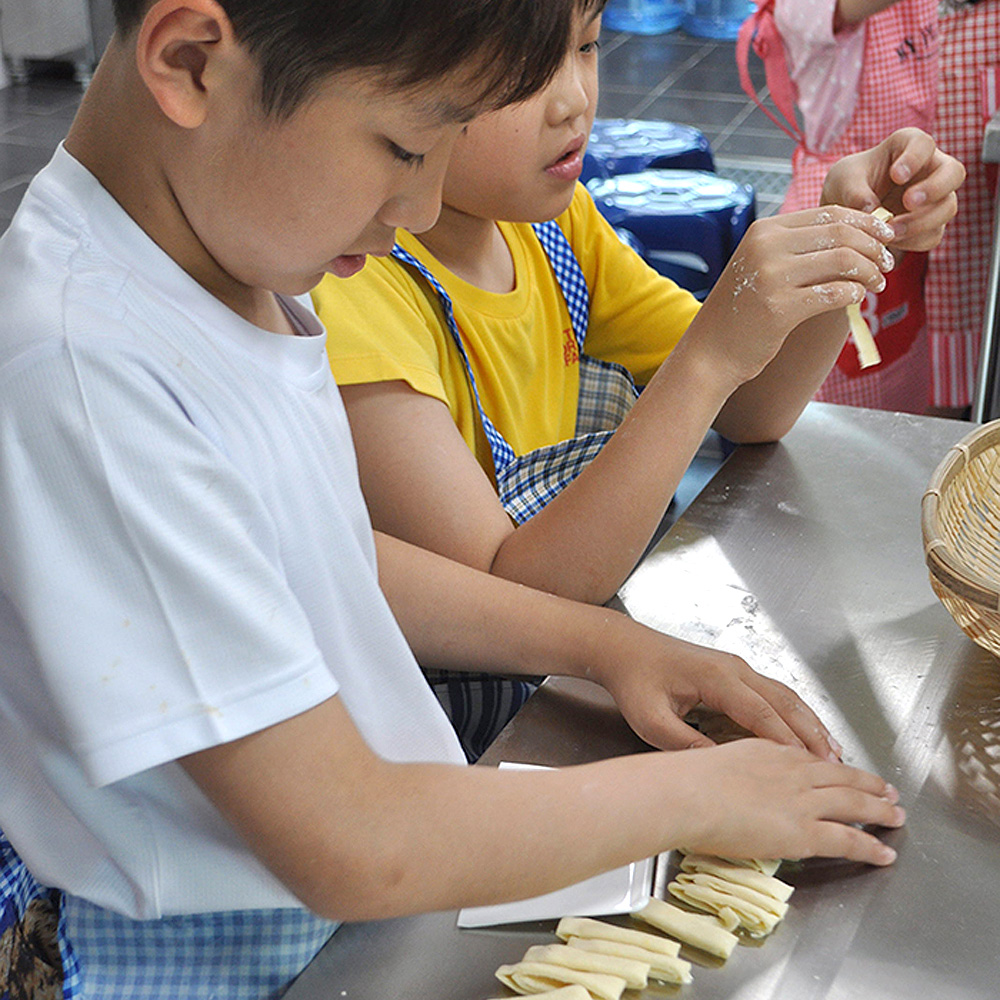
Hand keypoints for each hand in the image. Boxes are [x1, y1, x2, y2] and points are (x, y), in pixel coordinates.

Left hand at [594, 619, 842, 761]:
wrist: (623, 648)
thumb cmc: (634, 681)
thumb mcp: (651, 721)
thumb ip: (685, 744)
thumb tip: (719, 768)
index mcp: (717, 678)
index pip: (762, 713)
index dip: (788, 742)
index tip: (812, 767)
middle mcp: (734, 669)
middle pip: (785, 702)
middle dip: (812, 733)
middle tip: (836, 764)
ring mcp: (736, 668)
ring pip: (784, 695)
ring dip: (809, 722)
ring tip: (833, 752)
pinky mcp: (733, 672)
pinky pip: (773, 693)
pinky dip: (794, 713)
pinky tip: (805, 731)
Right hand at [654, 739, 904, 865]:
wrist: (688, 792)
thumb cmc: (685, 782)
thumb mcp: (711, 762)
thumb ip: (730, 772)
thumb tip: (725, 785)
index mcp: (767, 751)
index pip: (808, 758)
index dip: (830, 765)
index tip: (841, 768)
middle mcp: (791, 771)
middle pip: (840, 775)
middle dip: (867, 782)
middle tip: (887, 789)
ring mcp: (801, 800)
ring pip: (853, 802)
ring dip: (879, 809)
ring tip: (896, 815)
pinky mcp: (805, 830)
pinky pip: (848, 838)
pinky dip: (870, 845)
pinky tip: (885, 853)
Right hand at [684, 205, 894, 386]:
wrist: (709, 353)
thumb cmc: (740, 313)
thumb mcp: (762, 267)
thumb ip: (797, 248)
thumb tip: (854, 236)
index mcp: (764, 230)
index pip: (829, 213)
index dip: (865, 223)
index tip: (884, 238)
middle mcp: (766, 247)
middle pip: (840, 233)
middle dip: (874, 247)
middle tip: (887, 263)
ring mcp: (771, 277)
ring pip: (843, 260)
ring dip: (870, 271)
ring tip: (877, 283)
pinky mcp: (779, 308)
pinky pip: (834, 293)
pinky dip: (854, 294)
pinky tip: (856, 299)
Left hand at [821, 127, 964, 251]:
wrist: (847, 212)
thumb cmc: (848, 185)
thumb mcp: (843, 182)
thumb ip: (855, 192)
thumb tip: (871, 209)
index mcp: (907, 146)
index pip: (923, 144)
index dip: (915, 158)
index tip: (896, 175)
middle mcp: (929, 169)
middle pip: (953, 173)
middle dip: (935, 189)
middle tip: (909, 202)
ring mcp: (934, 198)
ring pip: (947, 207)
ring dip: (922, 222)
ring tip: (891, 230)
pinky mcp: (930, 225)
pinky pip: (932, 235)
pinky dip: (913, 241)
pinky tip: (891, 242)